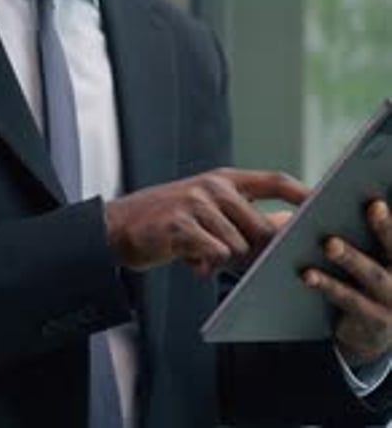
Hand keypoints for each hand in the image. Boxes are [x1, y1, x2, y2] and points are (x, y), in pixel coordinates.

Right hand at [106, 168, 307, 277]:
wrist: (121, 226)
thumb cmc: (173, 221)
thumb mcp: (210, 210)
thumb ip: (246, 216)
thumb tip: (286, 225)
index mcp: (225, 180)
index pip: (274, 180)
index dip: (301, 192)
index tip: (322, 203)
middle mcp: (214, 186)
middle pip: (260, 225)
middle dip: (254, 251)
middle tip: (229, 258)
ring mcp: (197, 202)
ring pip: (237, 245)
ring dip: (222, 261)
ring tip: (199, 255)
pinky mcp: (181, 225)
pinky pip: (213, 253)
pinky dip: (205, 264)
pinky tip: (190, 262)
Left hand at [303, 199, 391, 366]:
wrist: (372, 330)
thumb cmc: (369, 275)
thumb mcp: (377, 252)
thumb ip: (374, 229)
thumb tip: (367, 196)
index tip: (385, 195)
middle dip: (385, 226)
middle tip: (373, 205)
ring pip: (371, 274)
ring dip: (351, 257)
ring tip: (330, 243)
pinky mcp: (373, 319)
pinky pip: (349, 299)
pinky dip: (328, 285)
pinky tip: (307, 273)